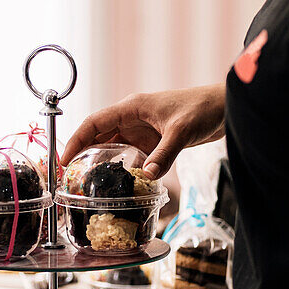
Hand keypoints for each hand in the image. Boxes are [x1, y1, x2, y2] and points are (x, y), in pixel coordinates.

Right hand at [61, 84, 225, 177]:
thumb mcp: (182, 132)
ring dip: (100, 160)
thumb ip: (164, 154)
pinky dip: (121, 166)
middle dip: (81, 153)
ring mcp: (142, 129)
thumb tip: (146, 177)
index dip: (76, 140)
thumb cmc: (203, 108)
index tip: (64, 160)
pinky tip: (118, 182)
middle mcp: (132, 118)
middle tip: (69, 176)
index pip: (94, 122)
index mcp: (132, 108)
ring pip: (112, 145)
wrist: (224, 106)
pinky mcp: (153, 140)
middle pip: (98, 134)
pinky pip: (130, 154)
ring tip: (86, 182)